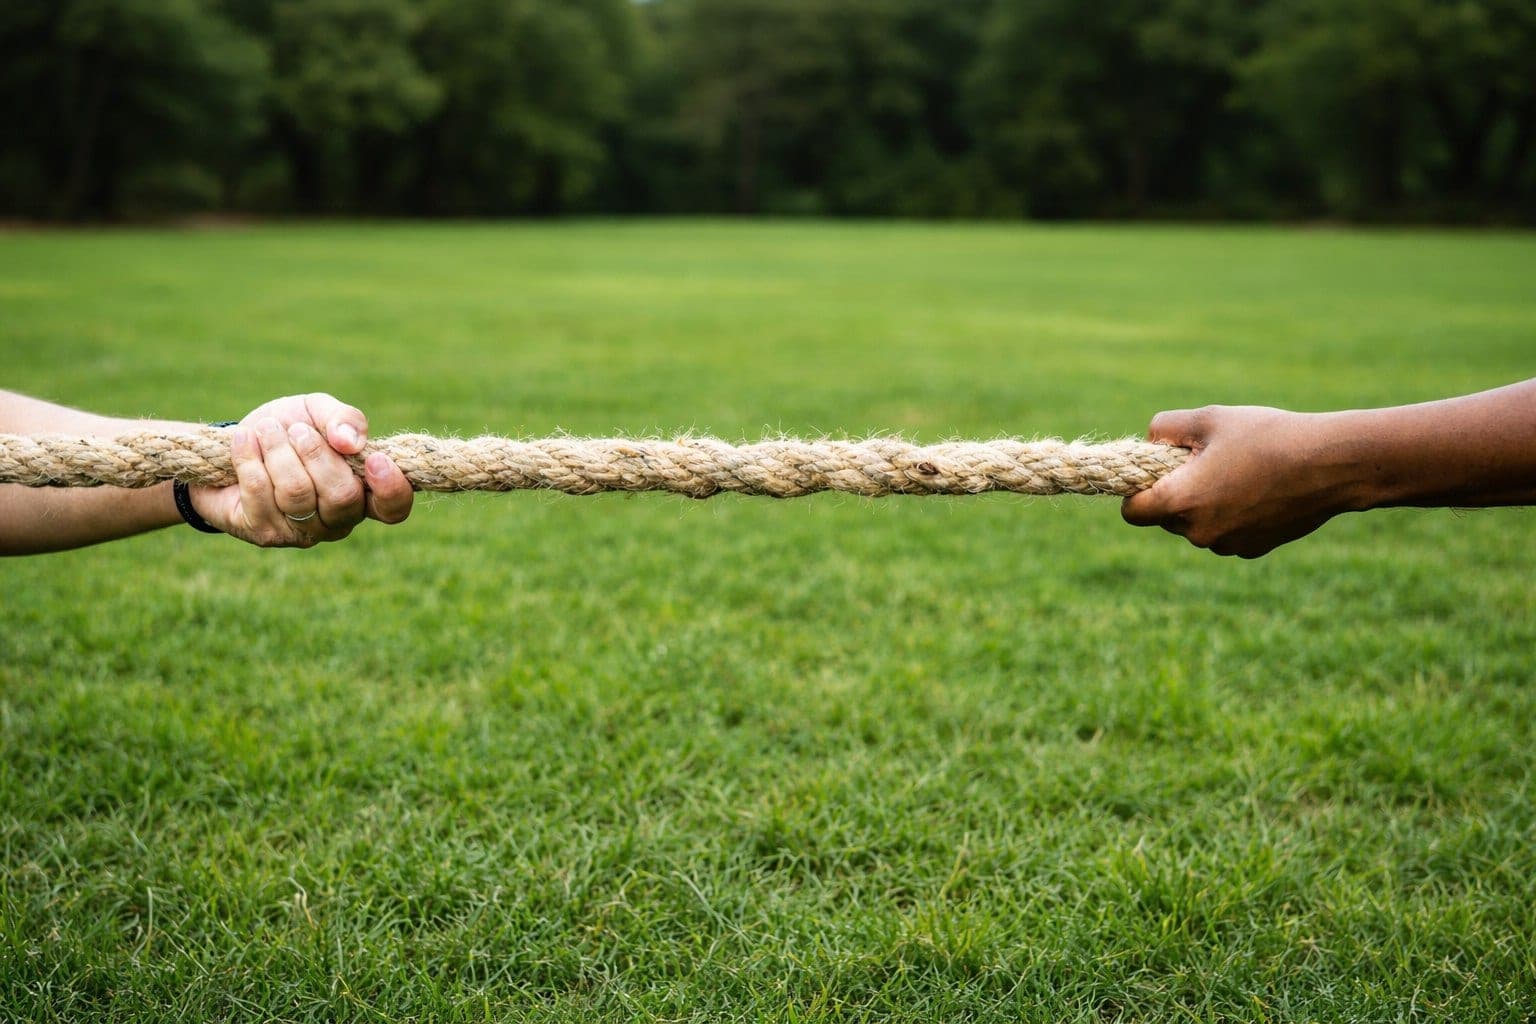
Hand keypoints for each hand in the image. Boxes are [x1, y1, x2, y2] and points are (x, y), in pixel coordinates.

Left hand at [190, 393, 412, 547]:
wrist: (236, 445)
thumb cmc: (287, 430)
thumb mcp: (317, 412)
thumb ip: (343, 418)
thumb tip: (350, 442)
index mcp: (363, 492)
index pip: (393, 508)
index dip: (390, 489)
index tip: (373, 459)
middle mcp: (339, 520)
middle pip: (342, 497)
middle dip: (315, 454)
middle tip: (294, 430)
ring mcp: (303, 532)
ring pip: (298, 494)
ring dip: (278, 452)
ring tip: (266, 430)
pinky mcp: (265, 533)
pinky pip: (260, 494)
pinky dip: (249, 458)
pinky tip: (244, 440)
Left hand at [1120, 405, 1361, 557]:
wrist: (1331, 465)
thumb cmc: (1266, 436)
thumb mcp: (1209, 418)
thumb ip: (1165, 427)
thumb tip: (1148, 441)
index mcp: (1181, 501)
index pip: (1132, 513)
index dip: (1135, 493)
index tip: (1151, 475)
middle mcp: (1199, 532)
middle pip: (1164, 518)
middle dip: (1174, 494)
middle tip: (1203, 463)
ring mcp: (1226, 544)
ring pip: (1195, 526)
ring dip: (1203, 505)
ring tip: (1235, 472)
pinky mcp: (1251, 549)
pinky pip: (1224, 533)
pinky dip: (1230, 515)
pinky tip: (1257, 489)